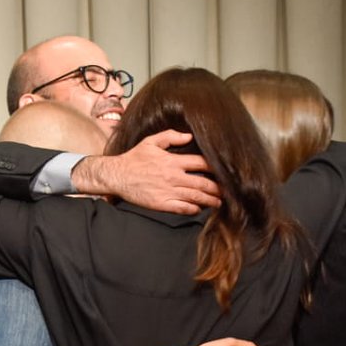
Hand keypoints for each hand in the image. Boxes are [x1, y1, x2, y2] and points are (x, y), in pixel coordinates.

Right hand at [71, 130, 221, 213]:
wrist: (117, 175)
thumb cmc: (134, 159)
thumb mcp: (151, 142)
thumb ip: (170, 137)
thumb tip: (189, 136)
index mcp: (173, 161)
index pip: (201, 163)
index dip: (216, 167)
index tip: (225, 171)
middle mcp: (173, 177)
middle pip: (203, 183)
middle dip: (218, 188)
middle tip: (227, 191)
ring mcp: (168, 191)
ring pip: (196, 197)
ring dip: (210, 200)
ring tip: (219, 202)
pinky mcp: (162, 203)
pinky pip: (183, 208)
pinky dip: (194, 209)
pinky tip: (199, 209)